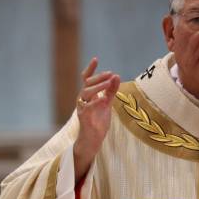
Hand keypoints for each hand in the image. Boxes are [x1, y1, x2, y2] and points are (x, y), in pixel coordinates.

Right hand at [72, 57, 119, 180]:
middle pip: (86, 84)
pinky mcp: (84, 118)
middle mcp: (83, 100)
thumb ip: (111, 91)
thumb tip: (116, 76)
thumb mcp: (107, 104)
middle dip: (98, 77)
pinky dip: (95, 102)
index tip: (96, 59)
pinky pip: (88, 108)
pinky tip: (103, 99)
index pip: (86, 79)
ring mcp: (82, 109)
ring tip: (108, 83)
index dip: (90, 69)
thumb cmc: (98, 121)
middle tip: (110, 74)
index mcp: (88, 95)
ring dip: (97, 87)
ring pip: (85, 93)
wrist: (92, 140)